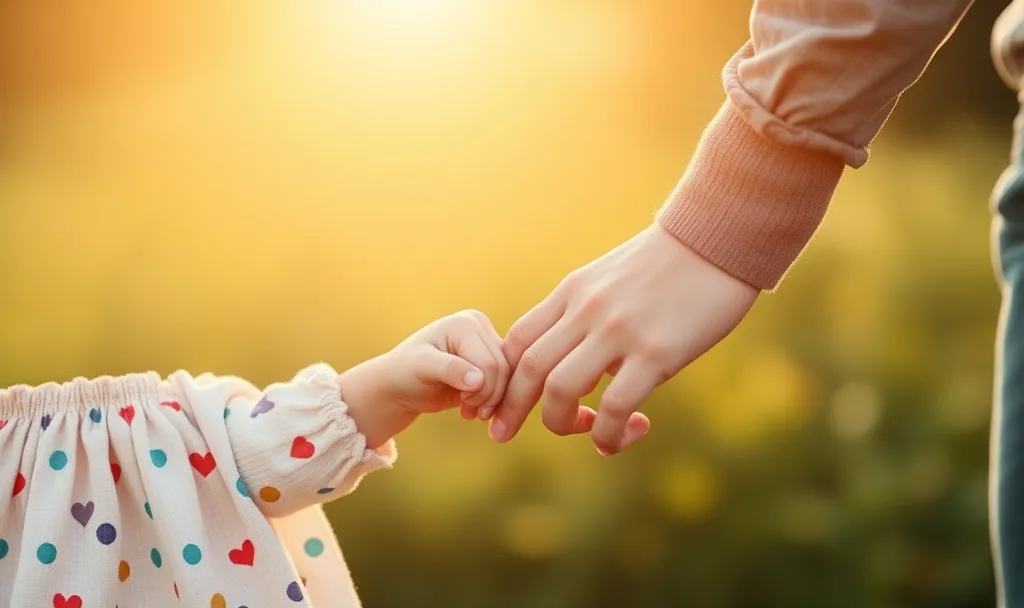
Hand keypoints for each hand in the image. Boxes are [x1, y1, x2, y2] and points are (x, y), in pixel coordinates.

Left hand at [339, 310, 508, 446]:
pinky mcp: (489, 362)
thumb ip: (450, 370)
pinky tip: (472, 408)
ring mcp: (487, 345)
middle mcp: (481, 329)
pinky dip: (492, 402)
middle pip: (504, 371)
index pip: (491, 362)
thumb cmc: (405, 372)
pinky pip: (506, 384)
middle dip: (488, 397)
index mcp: (468, 323)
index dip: (482, 389)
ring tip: (468, 410)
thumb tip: (478, 380)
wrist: (399, 385)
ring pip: (509, 379)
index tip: (461, 401)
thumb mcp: (421, 368)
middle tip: (467, 410)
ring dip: (491, 401)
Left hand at [485, 224, 757, 454]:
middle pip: (528, 368)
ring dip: (559, 422)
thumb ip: (586, 312)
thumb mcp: (611, 277)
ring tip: (582, 431)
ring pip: (560, 389)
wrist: (718, 240)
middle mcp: (586, 311)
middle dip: (510, 408)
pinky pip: (615, 406)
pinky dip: (607, 434)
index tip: (498, 403)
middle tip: (502, 434)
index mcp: (573, 292)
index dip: (501, 378)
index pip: (517, 340)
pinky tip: (613, 441)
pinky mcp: (656, 352)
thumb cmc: (670, 264)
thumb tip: (576, 355)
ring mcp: (619, 331)